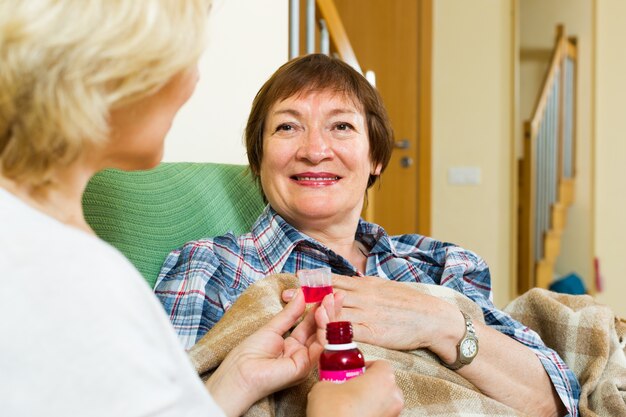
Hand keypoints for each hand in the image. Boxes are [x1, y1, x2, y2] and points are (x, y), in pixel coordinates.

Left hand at [206, 290, 322, 416]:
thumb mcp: (272, 327)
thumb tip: (302, 294)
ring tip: (329, 300)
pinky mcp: (305, 367)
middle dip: (330, 311)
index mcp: (293, 345)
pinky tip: (322, 314)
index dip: (320, 309)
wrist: (240, 372)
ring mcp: (305, 361)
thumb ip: (290, 313)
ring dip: (328, 317)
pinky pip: (320, 346)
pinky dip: (323, 329)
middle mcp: (302, 353)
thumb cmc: (250, 353)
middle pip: (321, 331)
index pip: (312, 324)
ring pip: (324, 337)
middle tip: (336, 295)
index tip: (327, 293)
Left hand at [284, 274, 460, 354]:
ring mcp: (368, 314)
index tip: (297, 279)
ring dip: (314, 314)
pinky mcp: (374, 332)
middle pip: (329, 295)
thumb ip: (364, 283)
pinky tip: (319, 334)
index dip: (313, 280)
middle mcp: (363, 297)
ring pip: (335, 312)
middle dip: (306, 296)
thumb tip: (348, 280)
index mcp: (365, 284)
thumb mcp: (384, 285)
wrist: (432, 317)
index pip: (334, 280)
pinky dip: (332, 333)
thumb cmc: (409, 302)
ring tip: (296, 315)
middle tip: (285, 297)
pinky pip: (348, 333)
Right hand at [307, 360, 403, 416]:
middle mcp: (393, 397)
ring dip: (370, 401)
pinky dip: (370, 415)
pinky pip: (380, 416)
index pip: (381, 364)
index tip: (352, 371)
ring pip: (384, 402)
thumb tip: (330, 384)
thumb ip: (332, 380)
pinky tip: (353, 416)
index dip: (366, 366)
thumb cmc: (335, 412)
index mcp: (383, 378)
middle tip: (350, 387)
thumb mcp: (324, 386)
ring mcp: (393, 415)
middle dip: (369, 384)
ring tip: (350, 405)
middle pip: (385, 384)